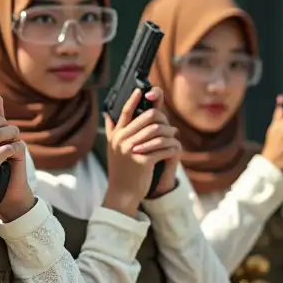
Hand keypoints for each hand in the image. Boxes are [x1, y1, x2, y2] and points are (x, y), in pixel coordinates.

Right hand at [103, 87, 180, 215]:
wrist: (122, 192)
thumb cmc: (121, 169)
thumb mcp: (112, 148)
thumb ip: (111, 131)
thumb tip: (108, 113)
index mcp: (117, 135)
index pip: (126, 111)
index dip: (134, 99)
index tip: (142, 90)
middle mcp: (122, 140)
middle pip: (148, 118)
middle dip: (163, 120)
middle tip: (170, 127)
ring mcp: (131, 150)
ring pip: (159, 132)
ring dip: (170, 135)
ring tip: (174, 138)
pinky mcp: (142, 161)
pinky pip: (163, 149)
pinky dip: (173, 148)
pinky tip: (175, 150)